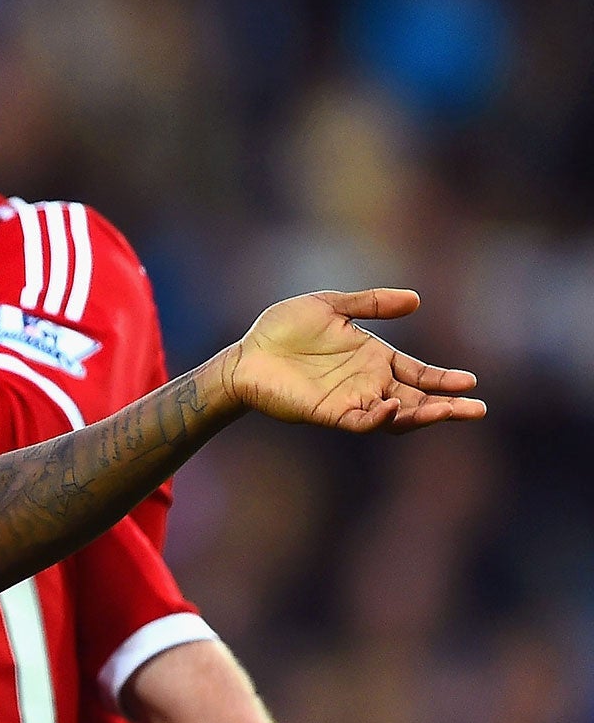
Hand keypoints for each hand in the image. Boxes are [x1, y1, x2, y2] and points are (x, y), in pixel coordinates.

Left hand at [224, 289, 483, 432]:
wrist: (246, 353)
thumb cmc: (283, 329)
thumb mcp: (331, 306)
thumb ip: (370, 304)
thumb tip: (417, 300)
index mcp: (375, 359)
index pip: (419, 374)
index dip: (444, 380)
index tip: (470, 381)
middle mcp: (368, 384)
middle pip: (416, 400)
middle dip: (446, 406)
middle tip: (476, 409)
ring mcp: (350, 400)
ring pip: (395, 416)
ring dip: (421, 415)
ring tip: (446, 411)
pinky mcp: (328, 413)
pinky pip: (360, 421)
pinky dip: (378, 418)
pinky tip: (393, 408)